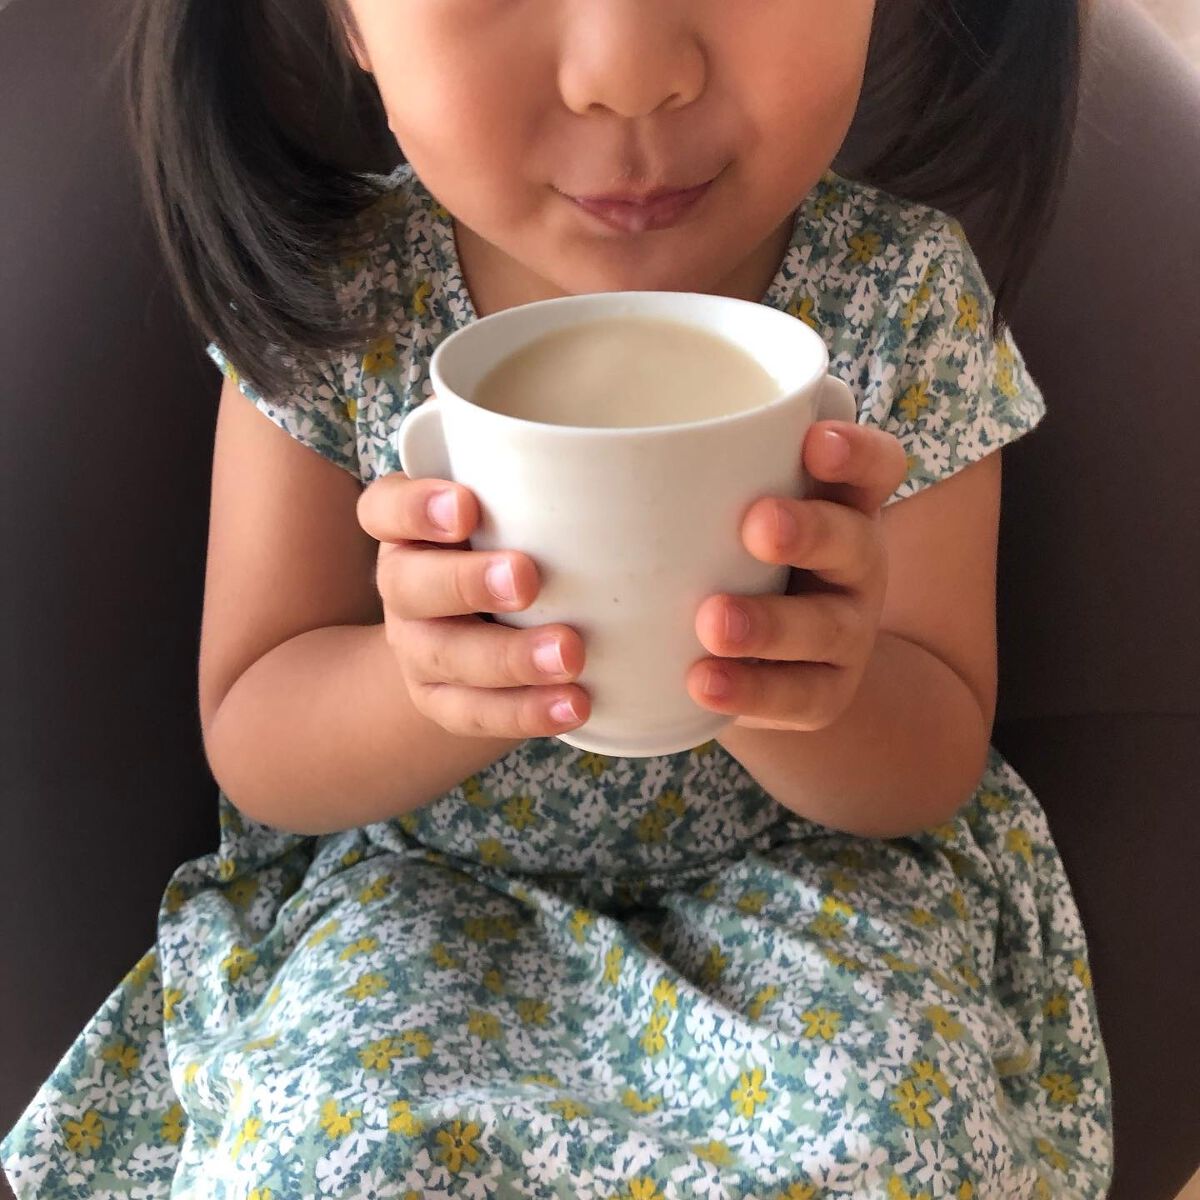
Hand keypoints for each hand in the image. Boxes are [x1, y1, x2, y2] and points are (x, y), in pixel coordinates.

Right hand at [356, 473, 589, 738]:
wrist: (485, 637)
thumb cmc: (519, 546)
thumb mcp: (519, 512)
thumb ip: (543, 488)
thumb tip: (618, 444)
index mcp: (409, 528)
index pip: (385, 508)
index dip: (415, 507)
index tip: (467, 506)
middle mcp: (403, 584)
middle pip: (408, 584)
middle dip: (467, 582)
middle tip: (526, 577)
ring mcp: (417, 647)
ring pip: (444, 655)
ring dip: (508, 657)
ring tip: (570, 655)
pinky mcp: (441, 701)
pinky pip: (474, 713)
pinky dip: (525, 711)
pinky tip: (575, 703)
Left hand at [686, 421, 907, 731]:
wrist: (758, 662)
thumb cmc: (725, 561)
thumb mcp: (718, 517)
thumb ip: (685, 485)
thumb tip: (575, 453)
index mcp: (837, 505)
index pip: (872, 468)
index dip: (855, 453)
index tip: (813, 441)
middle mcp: (854, 564)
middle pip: (853, 542)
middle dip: (808, 531)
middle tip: (756, 525)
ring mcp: (848, 632)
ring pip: (825, 627)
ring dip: (769, 623)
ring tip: (712, 623)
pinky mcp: (827, 693)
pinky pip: (796, 695)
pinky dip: (749, 690)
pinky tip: (701, 681)